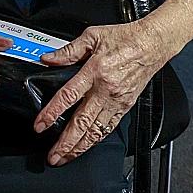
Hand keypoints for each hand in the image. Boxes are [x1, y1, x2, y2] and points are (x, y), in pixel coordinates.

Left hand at [34, 21, 169, 165]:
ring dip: (80, 146)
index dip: (52, 112)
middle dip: (66, 142)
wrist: (152, 44)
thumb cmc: (124, 38)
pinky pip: (109, 127)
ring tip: (66, 157)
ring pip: (96, 130)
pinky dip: (96, 140)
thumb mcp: (92, 36)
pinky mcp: (125, 106)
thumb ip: (68, 50)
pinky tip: (87, 146)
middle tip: (53, 155)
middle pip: (82, 122)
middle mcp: (106, 89)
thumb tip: (48, 58)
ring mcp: (117, 100)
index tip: (41, 125)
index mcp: (95, 70)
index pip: (69, 96)